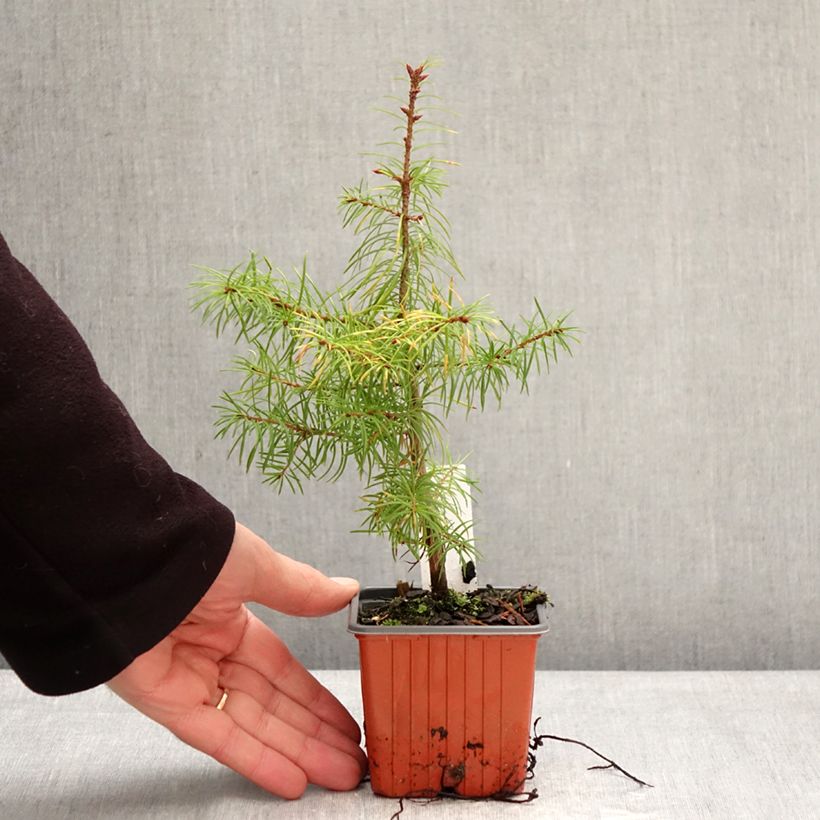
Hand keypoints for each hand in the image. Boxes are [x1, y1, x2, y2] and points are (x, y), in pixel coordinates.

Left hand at [108, 522, 365, 798]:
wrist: (129, 561)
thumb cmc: (190, 551)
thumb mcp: (256, 567)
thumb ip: (300, 589)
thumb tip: (346, 590)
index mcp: (232, 620)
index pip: (283, 670)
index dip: (315, 699)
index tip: (345, 722)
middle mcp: (212, 655)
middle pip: (273, 706)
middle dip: (314, 735)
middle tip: (352, 762)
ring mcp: (189, 681)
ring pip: (252, 727)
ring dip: (296, 754)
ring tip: (336, 776)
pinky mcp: (166, 704)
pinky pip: (216, 738)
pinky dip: (254, 760)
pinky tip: (290, 779)